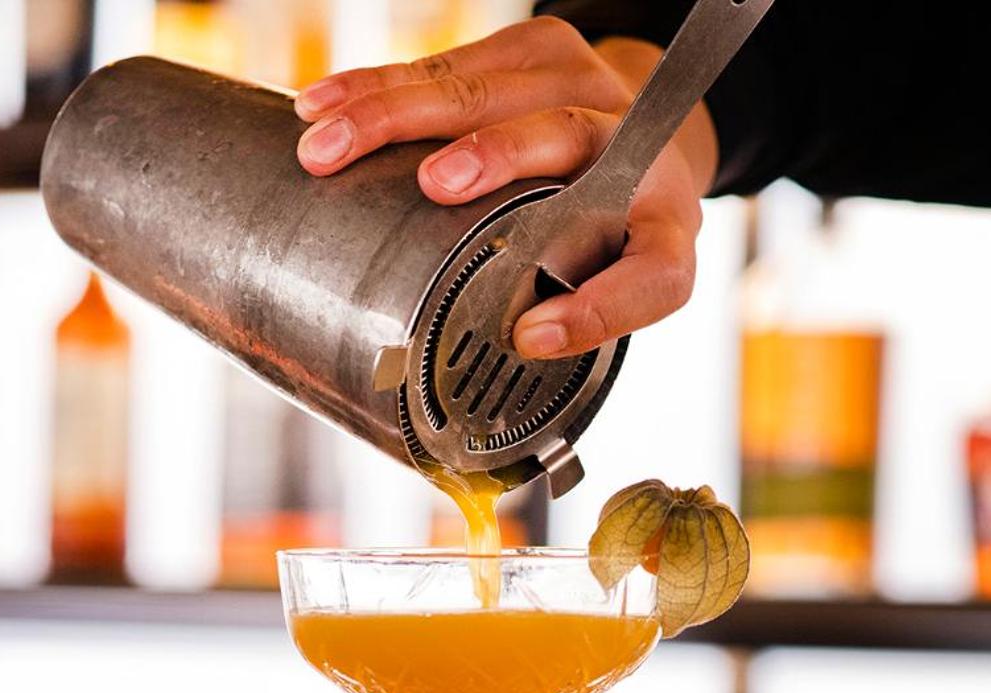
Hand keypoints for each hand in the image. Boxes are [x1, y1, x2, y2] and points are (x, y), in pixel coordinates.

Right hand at [293, 17, 717, 359]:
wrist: (646, 135)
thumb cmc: (617, 228)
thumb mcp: (616, 277)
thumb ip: (574, 312)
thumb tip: (508, 347)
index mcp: (664, 227)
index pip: (656, 273)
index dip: (603, 308)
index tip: (532, 337)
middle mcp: (633, 146)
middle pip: (563, 136)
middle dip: (496, 154)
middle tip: (434, 185)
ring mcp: (583, 85)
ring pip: (484, 89)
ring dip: (395, 116)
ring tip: (327, 149)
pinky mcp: (535, 47)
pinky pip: (448, 62)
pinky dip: (376, 85)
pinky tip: (326, 105)